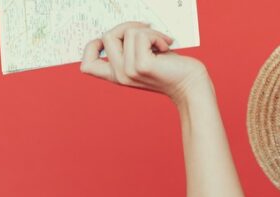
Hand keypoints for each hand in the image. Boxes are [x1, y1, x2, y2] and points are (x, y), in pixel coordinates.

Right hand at [80, 21, 209, 103]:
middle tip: (148, 32)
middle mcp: (120, 76)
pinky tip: (166, 46)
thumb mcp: (144, 58)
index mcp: (117, 76)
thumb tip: (123, 27)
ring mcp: (129, 72)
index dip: (91, 46)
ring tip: (161, 43)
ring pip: (126, 32)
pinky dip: (156, 35)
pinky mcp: (142, 66)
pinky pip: (141, 35)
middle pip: (107, 36)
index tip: (113, 38)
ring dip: (148, 31)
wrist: (192, 86)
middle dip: (128, 27)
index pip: (87, 66)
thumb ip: (129, 49)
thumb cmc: (172, 69)